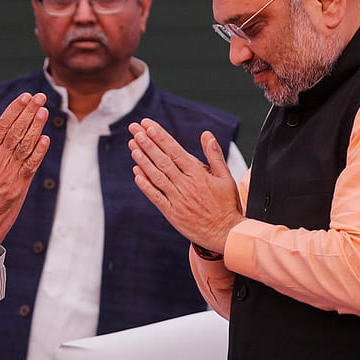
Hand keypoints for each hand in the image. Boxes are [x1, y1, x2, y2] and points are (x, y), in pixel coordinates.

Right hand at [0, 92, 49, 254]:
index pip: (2, 125)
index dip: (15, 110)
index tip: (24, 97)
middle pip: (17, 131)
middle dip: (29, 112)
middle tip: (39, 97)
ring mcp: (9, 175)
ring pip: (26, 146)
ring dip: (36, 127)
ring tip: (44, 111)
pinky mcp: (17, 188)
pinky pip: (31, 167)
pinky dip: (39, 153)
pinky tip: (45, 139)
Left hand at [128, 118, 242, 254]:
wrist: (225, 233)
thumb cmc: (227, 205)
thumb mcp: (226, 177)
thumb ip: (214, 155)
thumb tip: (207, 135)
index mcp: (198, 174)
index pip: (175, 151)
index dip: (160, 137)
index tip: (148, 126)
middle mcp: (186, 184)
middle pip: (162, 160)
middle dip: (147, 143)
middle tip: (135, 129)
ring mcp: (178, 199)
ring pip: (157, 176)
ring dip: (143, 160)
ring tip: (132, 146)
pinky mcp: (172, 213)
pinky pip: (156, 196)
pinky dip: (145, 185)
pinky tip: (136, 174)